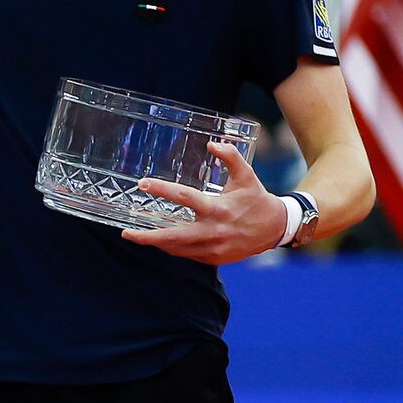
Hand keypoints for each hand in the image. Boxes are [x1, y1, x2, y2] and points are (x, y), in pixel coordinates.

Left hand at [120, 143, 293, 263]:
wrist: (277, 229)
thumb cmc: (257, 199)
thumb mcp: (247, 175)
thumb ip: (230, 157)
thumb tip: (212, 143)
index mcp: (218, 208)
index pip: (184, 197)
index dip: (161, 189)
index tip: (142, 184)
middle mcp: (213, 231)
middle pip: (173, 236)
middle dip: (147, 237)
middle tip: (126, 232)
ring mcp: (213, 248)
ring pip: (177, 249)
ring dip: (156, 243)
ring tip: (138, 235)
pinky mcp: (214, 259)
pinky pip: (187, 255)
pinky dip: (173, 249)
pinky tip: (162, 241)